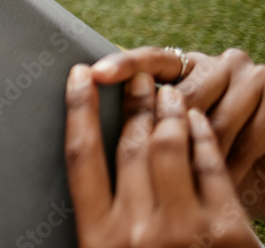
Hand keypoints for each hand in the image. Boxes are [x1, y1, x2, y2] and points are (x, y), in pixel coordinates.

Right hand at [64, 65, 259, 246]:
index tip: (78, 75)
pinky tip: (198, 122)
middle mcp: (137, 230)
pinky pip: (210, 166)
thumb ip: (105, 223)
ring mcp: (184, 230)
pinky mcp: (227, 231)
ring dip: (168, 111)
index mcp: (99, 238)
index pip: (81, 157)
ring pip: (169, 146)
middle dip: (132, 102)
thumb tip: (93, 165)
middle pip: (129, 144)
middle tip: (134, 75)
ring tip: (167, 92)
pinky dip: (202, 137)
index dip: (78, 110)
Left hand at [91, 46, 264, 219]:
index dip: (123, 64)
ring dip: (196, 159)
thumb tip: (89, 113)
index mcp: (186, 63)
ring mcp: (252, 81)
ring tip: (173, 192)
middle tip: (143, 168)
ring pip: (214, 122)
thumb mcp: (173, 127)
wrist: (262, 163)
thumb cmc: (206, 152)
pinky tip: (214, 186)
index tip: (94, 73)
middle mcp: (220, 62)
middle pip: (183, 95)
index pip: (151, 58)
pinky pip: (248, 140)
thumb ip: (144, 118)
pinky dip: (230, 166)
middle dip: (164, 131)